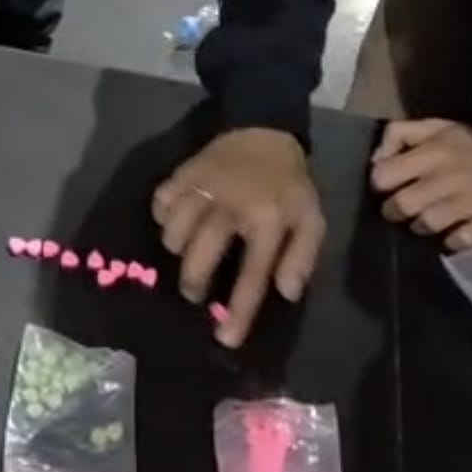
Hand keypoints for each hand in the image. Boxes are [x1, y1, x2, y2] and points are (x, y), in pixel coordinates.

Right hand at [152, 130, 324, 346]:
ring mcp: (202, 188)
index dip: (239, 311)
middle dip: (194, 284)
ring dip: (178, 252)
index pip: (252, 274)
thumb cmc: (288, 185)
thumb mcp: (311, 220)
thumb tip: (285, 292)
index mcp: (267, 219)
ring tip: (189, 254)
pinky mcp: (181, 174)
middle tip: (198, 293)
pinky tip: (177, 222)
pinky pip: (160, 205)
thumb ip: (301, 256)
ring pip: (174, 234)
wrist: (263, 132)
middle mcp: (231, 206)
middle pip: (199, 257)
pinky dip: (164, 219)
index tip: (226, 339)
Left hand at [370, 119, 471, 250]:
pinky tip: (455, 231)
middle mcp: (446, 179)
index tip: (386, 185)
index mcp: (433, 151)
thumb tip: (375, 159)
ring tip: (428, 220)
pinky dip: (451, 240)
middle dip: (394, 210)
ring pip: (424, 225)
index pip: (384, 174)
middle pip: (400, 205)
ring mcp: (468, 205)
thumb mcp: (440, 127)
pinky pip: (455, 242)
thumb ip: (402, 134)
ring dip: (420, 226)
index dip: (380, 182)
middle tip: (402, 208)